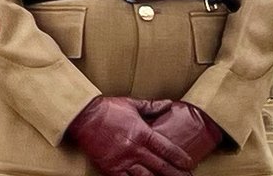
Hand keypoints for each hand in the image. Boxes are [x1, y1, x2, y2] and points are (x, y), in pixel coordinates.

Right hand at [67, 95, 192, 175]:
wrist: (82, 116)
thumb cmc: (107, 108)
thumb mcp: (130, 104)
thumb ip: (151, 106)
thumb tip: (170, 104)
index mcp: (141, 132)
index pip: (167, 149)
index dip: (180, 158)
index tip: (190, 164)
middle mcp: (135, 149)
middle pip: (162, 167)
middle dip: (177, 174)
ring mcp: (123, 161)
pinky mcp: (112, 169)